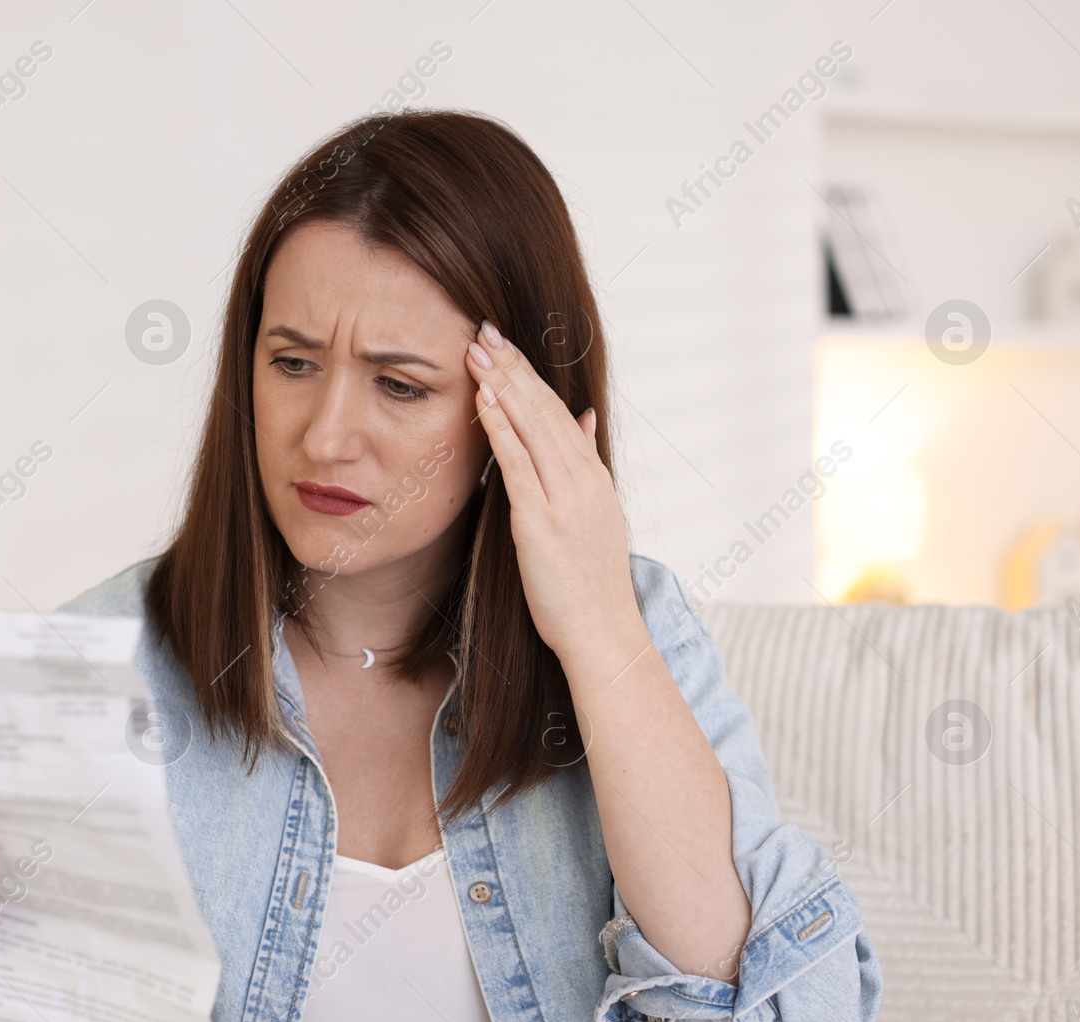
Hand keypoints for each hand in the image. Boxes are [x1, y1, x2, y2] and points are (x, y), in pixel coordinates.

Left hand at [464, 319, 639, 662]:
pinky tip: (483, 401)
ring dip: (502, 385)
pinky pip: (519, 465)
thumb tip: (584, 420)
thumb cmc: (591, 586)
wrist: (603, 633)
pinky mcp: (542, 522)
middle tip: (483, 330)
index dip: (530, 376)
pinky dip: (501, 429)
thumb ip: (587, 465)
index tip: (504, 346)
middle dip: (512, 367)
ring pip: (533, 428)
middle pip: (545, 409)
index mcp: (593, 478)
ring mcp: (565, 499)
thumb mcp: (597, 516)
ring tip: (476, 351)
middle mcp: (583, 480)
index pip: (559, 412)